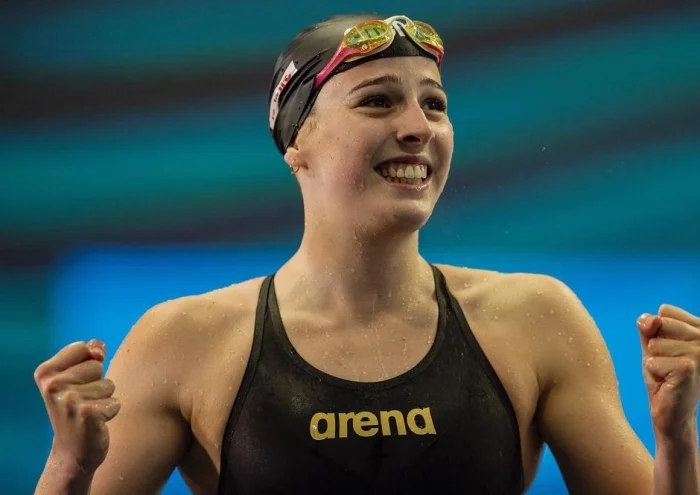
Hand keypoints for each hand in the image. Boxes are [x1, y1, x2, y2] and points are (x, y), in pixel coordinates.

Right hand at [34, 340, 120, 473]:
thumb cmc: (77, 408)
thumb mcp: (75, 378)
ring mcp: (69, 400)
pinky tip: (95, 423)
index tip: (77, 382)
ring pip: (109, 384)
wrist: (72, 451)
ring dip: (104, 398)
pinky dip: (110, 411)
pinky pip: (115, 402)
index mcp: (46, 372)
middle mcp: (53, 385)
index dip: (88, 362)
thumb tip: (99, 345)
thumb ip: (88, 355)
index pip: (83, 347)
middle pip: (97, 364)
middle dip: (96, 382)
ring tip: (88, 412)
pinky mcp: (87, 414)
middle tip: (82, 401)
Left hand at [637, 305, 699, 439]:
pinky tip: (668, 382)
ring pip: (655, 344)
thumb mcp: (652, 344)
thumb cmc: (663, 375)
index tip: (668, 349)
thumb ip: (649, 326)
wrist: (671, 409)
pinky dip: (654, 372)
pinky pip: (653, 361)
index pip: (665, 311)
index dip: (657, 330)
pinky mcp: (689, 368)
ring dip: (654, 361)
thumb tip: (651, 320)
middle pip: (660, 324)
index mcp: (699, 327)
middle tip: (667, 364)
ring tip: (668, 373)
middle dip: (655, 346)